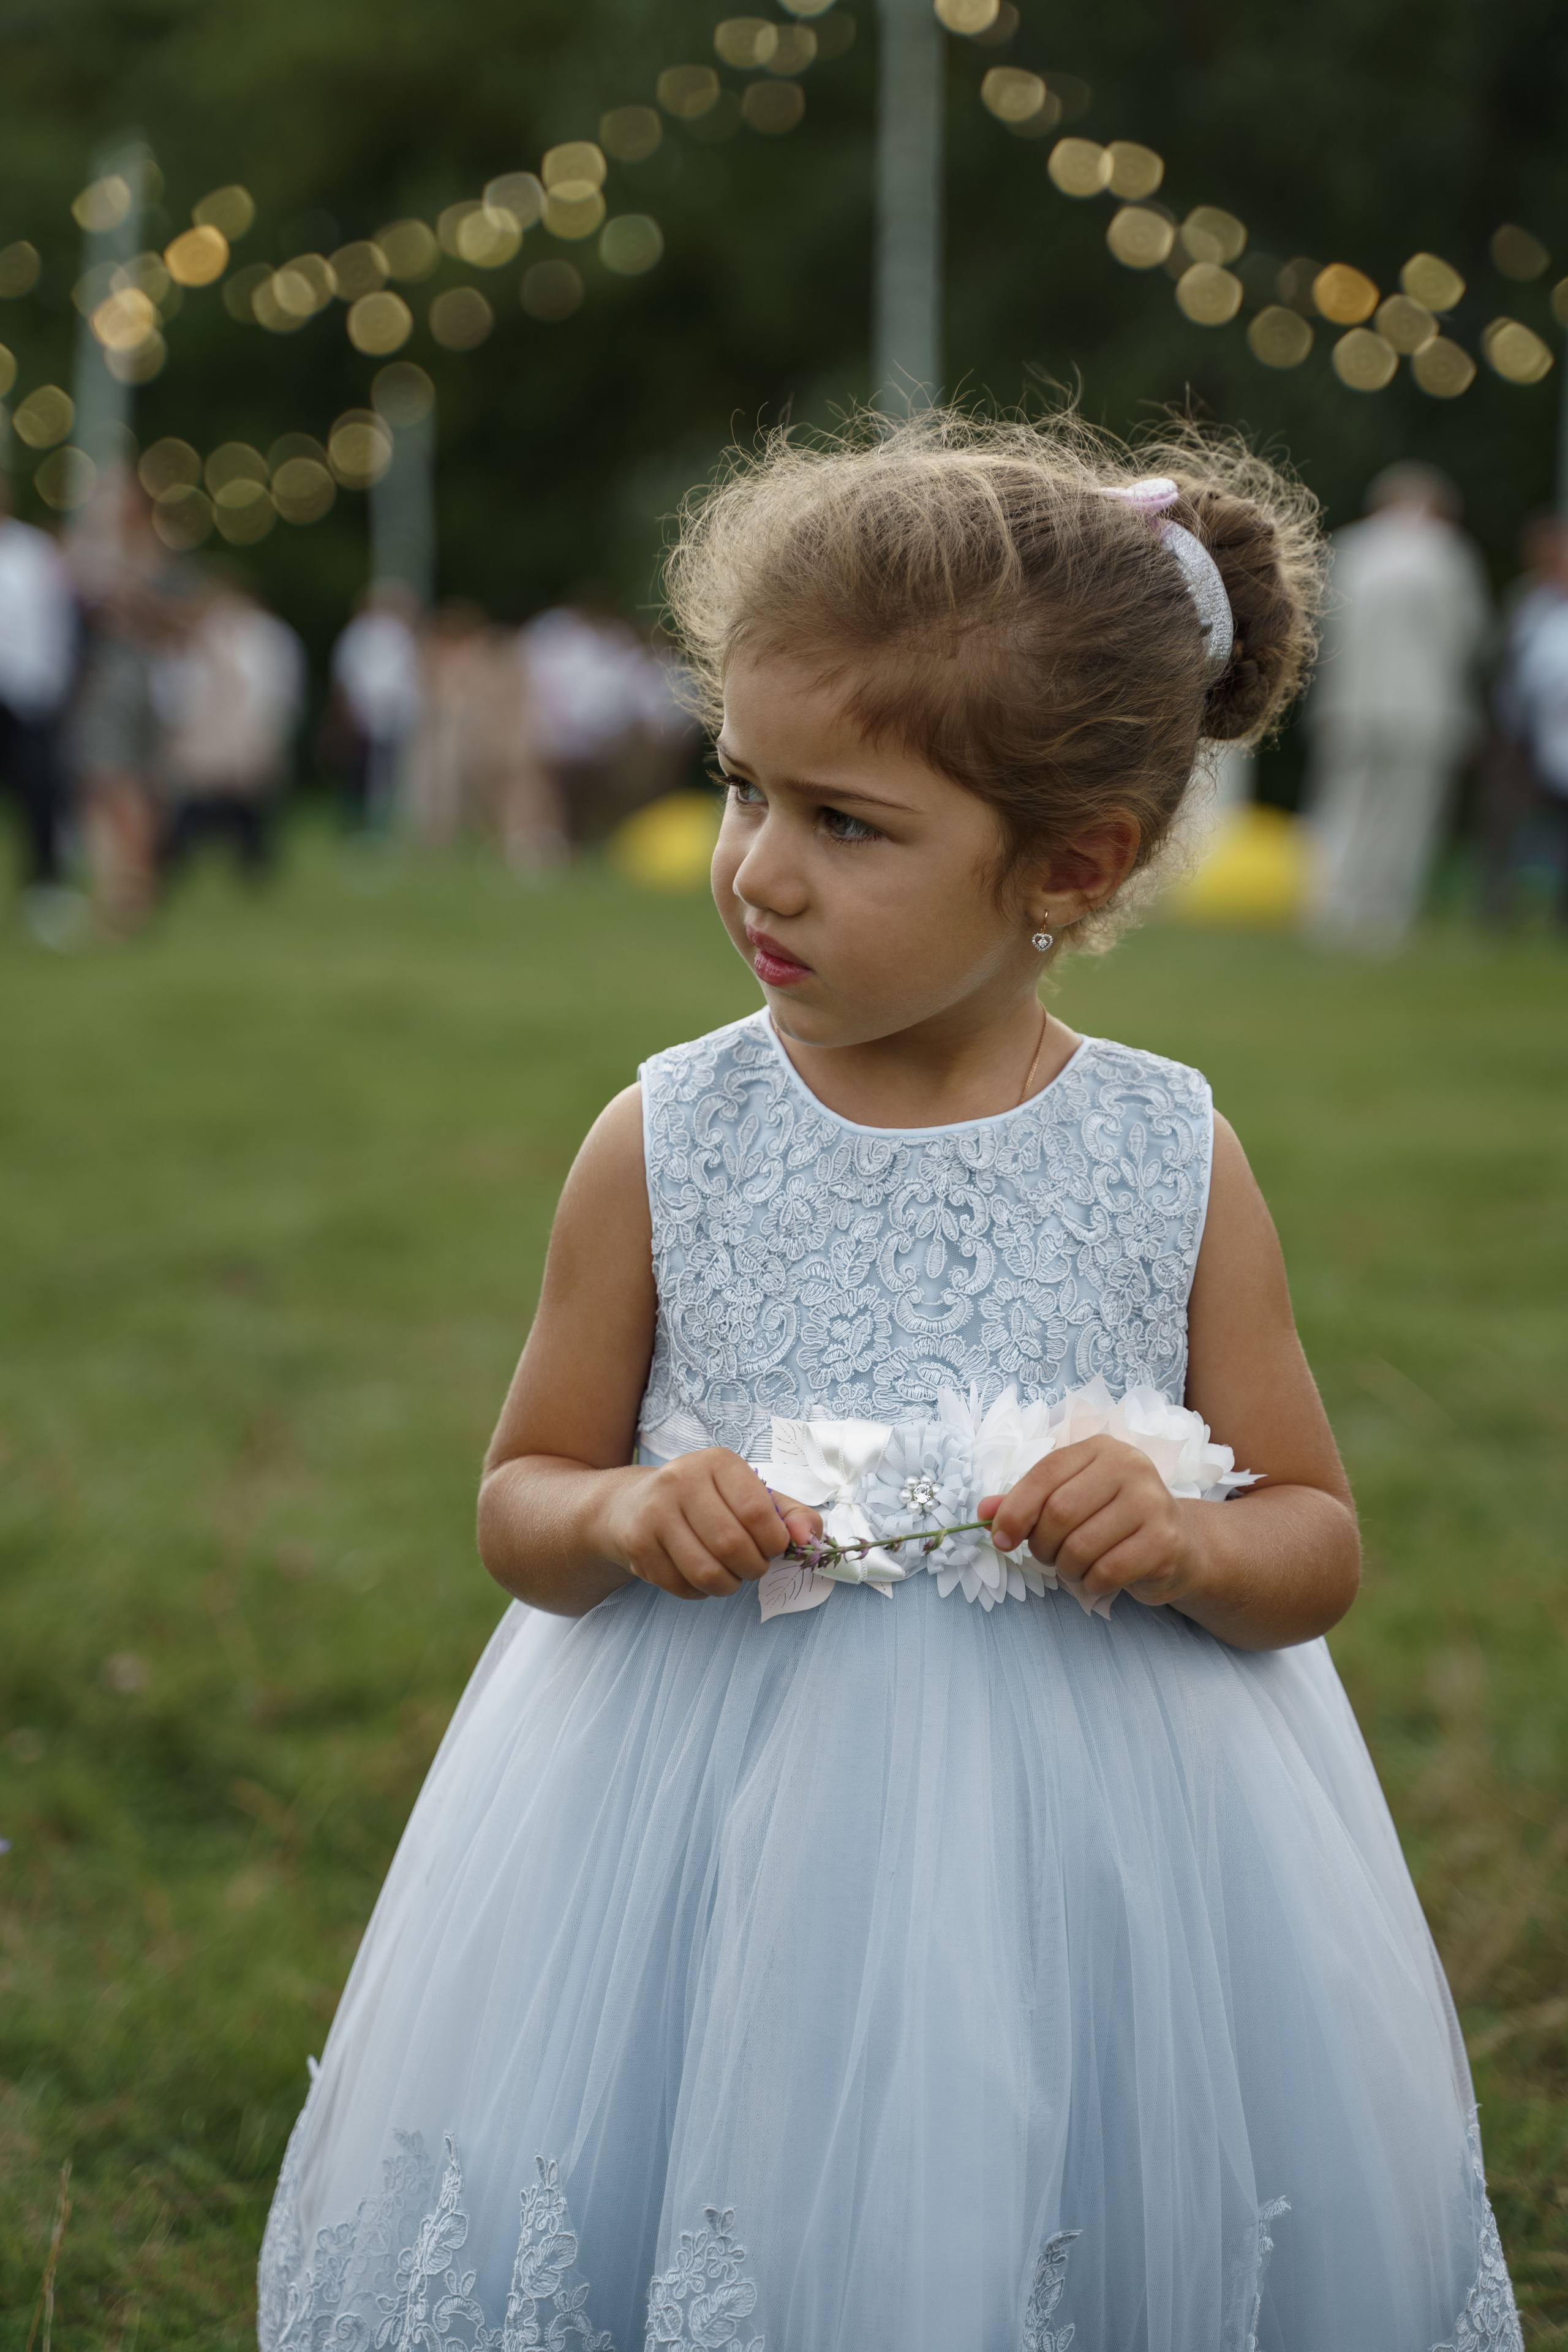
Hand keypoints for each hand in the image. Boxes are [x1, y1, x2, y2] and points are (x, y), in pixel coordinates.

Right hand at [596, 1449, 821, 1600]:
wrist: (629, 1506)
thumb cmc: (704, 1501)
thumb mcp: (748, 1494)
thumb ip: (790, 1514)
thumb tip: (812, 1539)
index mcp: (718, 1462)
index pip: (757, 1512)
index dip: (775, 1542)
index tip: (774, 1547)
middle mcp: (681, 1480)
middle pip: (732, 1545)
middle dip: (753, 1567)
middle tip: (752, 1566)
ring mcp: (654, 1513)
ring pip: (707, 1572)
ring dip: (728, 1585)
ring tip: (729, 1573)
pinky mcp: (637, 1545)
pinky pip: (682, 1586)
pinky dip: (700, 1592)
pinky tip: (698, 1574)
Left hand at [980, 1436, 1200, 1611]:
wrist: (1180, 1545)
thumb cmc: (1114, 1521)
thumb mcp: (1071, 1501)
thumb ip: (1027, 1503)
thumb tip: (982, 1511)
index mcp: (1100, 1448)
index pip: (1044, 1474)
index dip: (1015, 1510)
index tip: (1001, 1538)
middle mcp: (1130, 1466)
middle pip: (1059, 1512)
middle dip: (1042, 1545)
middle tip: (1049, 1556)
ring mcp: (1153, 1502)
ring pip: (1080, 1546)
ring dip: (1066, 1568)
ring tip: (1076, 1566)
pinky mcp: (1165, 1542)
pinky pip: (1106, 1572)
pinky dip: (1090, 1583)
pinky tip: (1098, 1578)